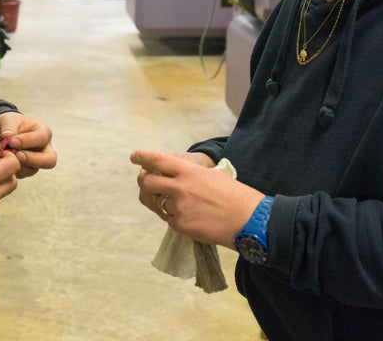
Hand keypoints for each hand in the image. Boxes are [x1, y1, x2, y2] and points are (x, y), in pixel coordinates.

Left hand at [0, 112, 55, 178]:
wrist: (3, 133)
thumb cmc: (10, 124)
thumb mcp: (8, 120)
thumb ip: (8, 128)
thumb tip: (6, 137)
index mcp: (44, 132)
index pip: (42, 138)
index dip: (27, 141)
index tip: (11, 141)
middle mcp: (45, 149)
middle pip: (49, 160)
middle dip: (32, 159)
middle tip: (17, 155)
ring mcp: (37, 161)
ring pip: (34, 169)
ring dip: (19, 165)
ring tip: (6, 157)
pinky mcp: (28, 169)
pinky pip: (23, 174)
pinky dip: (13, 170)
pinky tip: (4, 162)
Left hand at [131, 150, 263, 248]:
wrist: (248, 219)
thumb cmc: (233, 195)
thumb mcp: (211, 175)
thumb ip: (189, 175)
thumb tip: (172, 177)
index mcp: (188, 171)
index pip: (157, 160)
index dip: (142, 157)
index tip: (134, 156)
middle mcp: (180, 188)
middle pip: (147, 182)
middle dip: (143, 181)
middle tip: (145, 181)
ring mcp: (178, 208)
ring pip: (156, 203)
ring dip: (158, 200)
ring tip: (171, 200)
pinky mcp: (180, 225)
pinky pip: (167, 219)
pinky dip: (173, 216)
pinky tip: (186, 215)